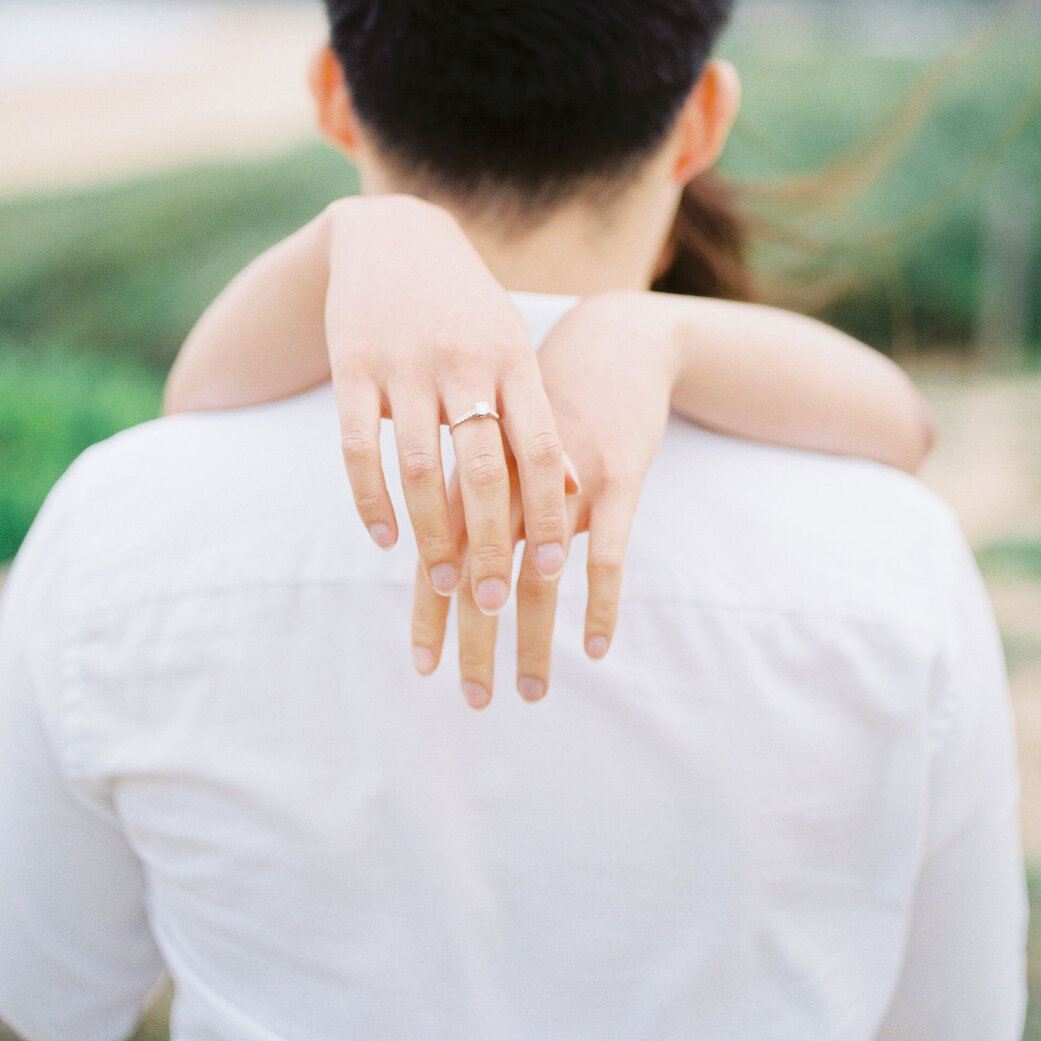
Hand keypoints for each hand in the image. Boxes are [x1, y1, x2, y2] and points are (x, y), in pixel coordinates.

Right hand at [324, 195, 569, 612]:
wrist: (392, 234)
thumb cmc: (466, 304)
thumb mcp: (511, 345)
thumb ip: (537, 414)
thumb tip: (579, 488)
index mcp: (512, 358)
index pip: (540, 448)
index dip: (550, 511)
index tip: (557, 569)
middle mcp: (462, 362)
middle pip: (482, 470)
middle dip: (491, 543)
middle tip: (494, 602)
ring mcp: (404, 365)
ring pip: (419, 467)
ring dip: (430, 534)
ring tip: (442, 584)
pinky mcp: (352, 367)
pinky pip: (359, 447)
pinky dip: (371, 499)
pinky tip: (384, 538)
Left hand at [410, 291, 679, 705]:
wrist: (610, 339)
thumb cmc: (544, 397)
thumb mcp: (493, 436)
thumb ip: (464, 491)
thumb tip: (432, 555)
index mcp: (472, 469)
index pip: (439, 552)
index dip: (429, 611)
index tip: (422, 668)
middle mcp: (510, 479)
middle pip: (482, 574)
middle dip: (475, 641)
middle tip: (472, 700)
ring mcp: (565, 481)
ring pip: (541, 575)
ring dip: (534, 640)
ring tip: (530, 692)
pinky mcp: (617, 478)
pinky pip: (608, 553)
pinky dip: (601, 604)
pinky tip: (598, 648)